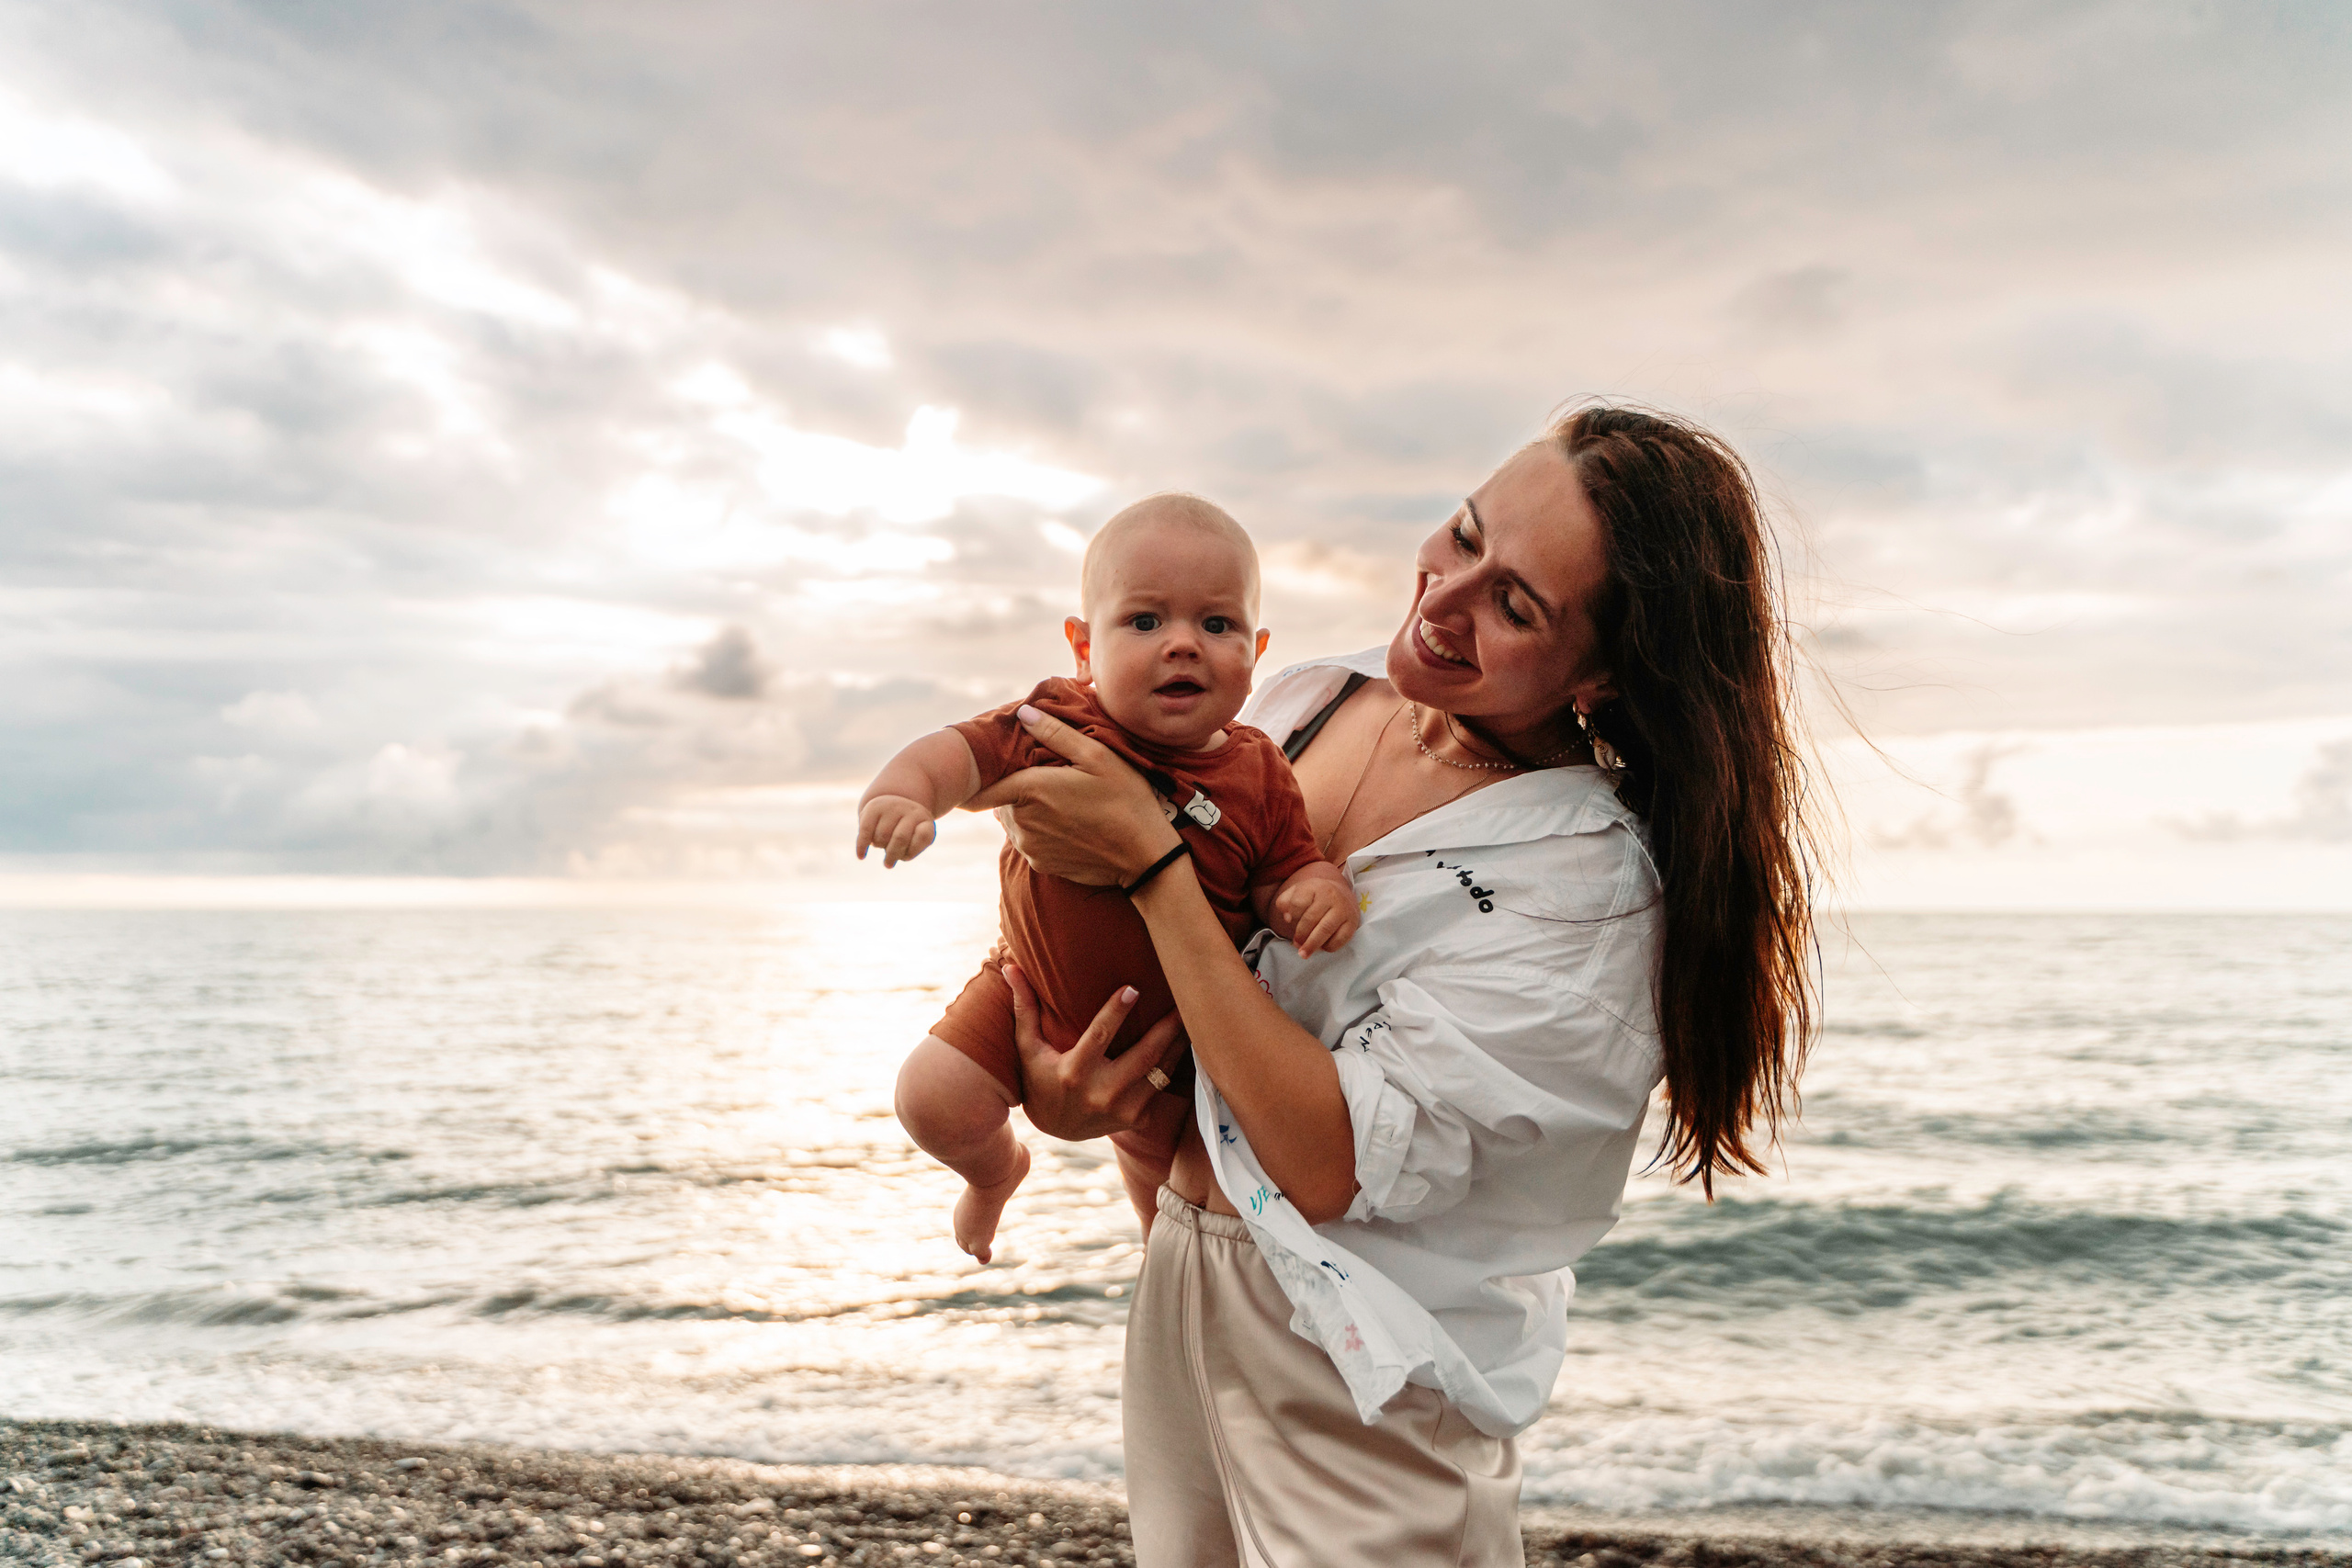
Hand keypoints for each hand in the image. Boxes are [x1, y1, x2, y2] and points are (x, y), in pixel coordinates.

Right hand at [856, 795, 935, 866]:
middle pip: (900, 838)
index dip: (913, 850)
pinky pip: (866, 830)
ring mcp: (892, 805)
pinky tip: (861, 857)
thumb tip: (888, 863)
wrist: (895, 808)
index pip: (923, 836)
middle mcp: (909, 808)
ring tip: (883, 844)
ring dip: (880, 846)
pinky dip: (862, 846)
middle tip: (889, 863)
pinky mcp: (873, 807)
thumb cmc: (907, 832)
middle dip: (893, 855)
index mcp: (924, 818)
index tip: (905, 856)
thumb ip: (910, 850)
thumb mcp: (917, 840)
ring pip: (881, 837)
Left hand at [967, 705, 1178, 885]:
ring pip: (1013, 819)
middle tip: (1049, 777)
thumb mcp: (1097, 756)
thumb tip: (1023, 713)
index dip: (981, 774)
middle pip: (1002, 798)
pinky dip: (1040, 830)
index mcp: (1030, 789)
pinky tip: (1068, 823)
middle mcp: (1021, 822)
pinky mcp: (1040, 864)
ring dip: (1027, 809)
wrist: (1144, 856)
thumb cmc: (1125, 800)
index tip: (989, 767)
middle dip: (1017, 786)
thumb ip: (1055, 733)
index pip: (982, 785)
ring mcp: (1029, 846)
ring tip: (1061, 800)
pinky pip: (1028, 840)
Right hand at [1005, 959, 1189, 1141]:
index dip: (1117, 1011)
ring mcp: (1122, 1110)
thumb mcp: (1029, 1047)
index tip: (1134, 988)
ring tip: (1194, 1019)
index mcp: (1074, 1072)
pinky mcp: (1137, 1119)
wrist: (1055, 1130)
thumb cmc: (1040, 1077)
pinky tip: (1188, 1045)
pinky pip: (1162, 1088)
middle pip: (1144, 1056)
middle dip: (1168, 1027)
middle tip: (1184, 1000)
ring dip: (1180, 1045)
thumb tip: (1010, 966)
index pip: (1099, 1036)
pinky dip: (1174, 1066)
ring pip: (1161, 1072)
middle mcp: (1101, 1094)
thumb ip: (1024, 1007)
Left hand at [1274, 874, 1359, 955]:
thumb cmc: (1314, 896)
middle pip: (1311, 918)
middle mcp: (1331, 896)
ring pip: (1325, 929)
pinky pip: (1339, 939)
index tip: (1288, 920)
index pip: (1298, 901)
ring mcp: (1343, 910)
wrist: (1341, 893)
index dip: (1291, 913)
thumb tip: (1287, 917)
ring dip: (1312, 944)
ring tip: (1303, 953)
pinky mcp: (1352, 923)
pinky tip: (1322, 946)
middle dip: (1300, 934)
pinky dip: (1328, 947)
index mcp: (1315, 886)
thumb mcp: (1298, 892)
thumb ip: (1285, 901)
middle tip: (1296, 944)